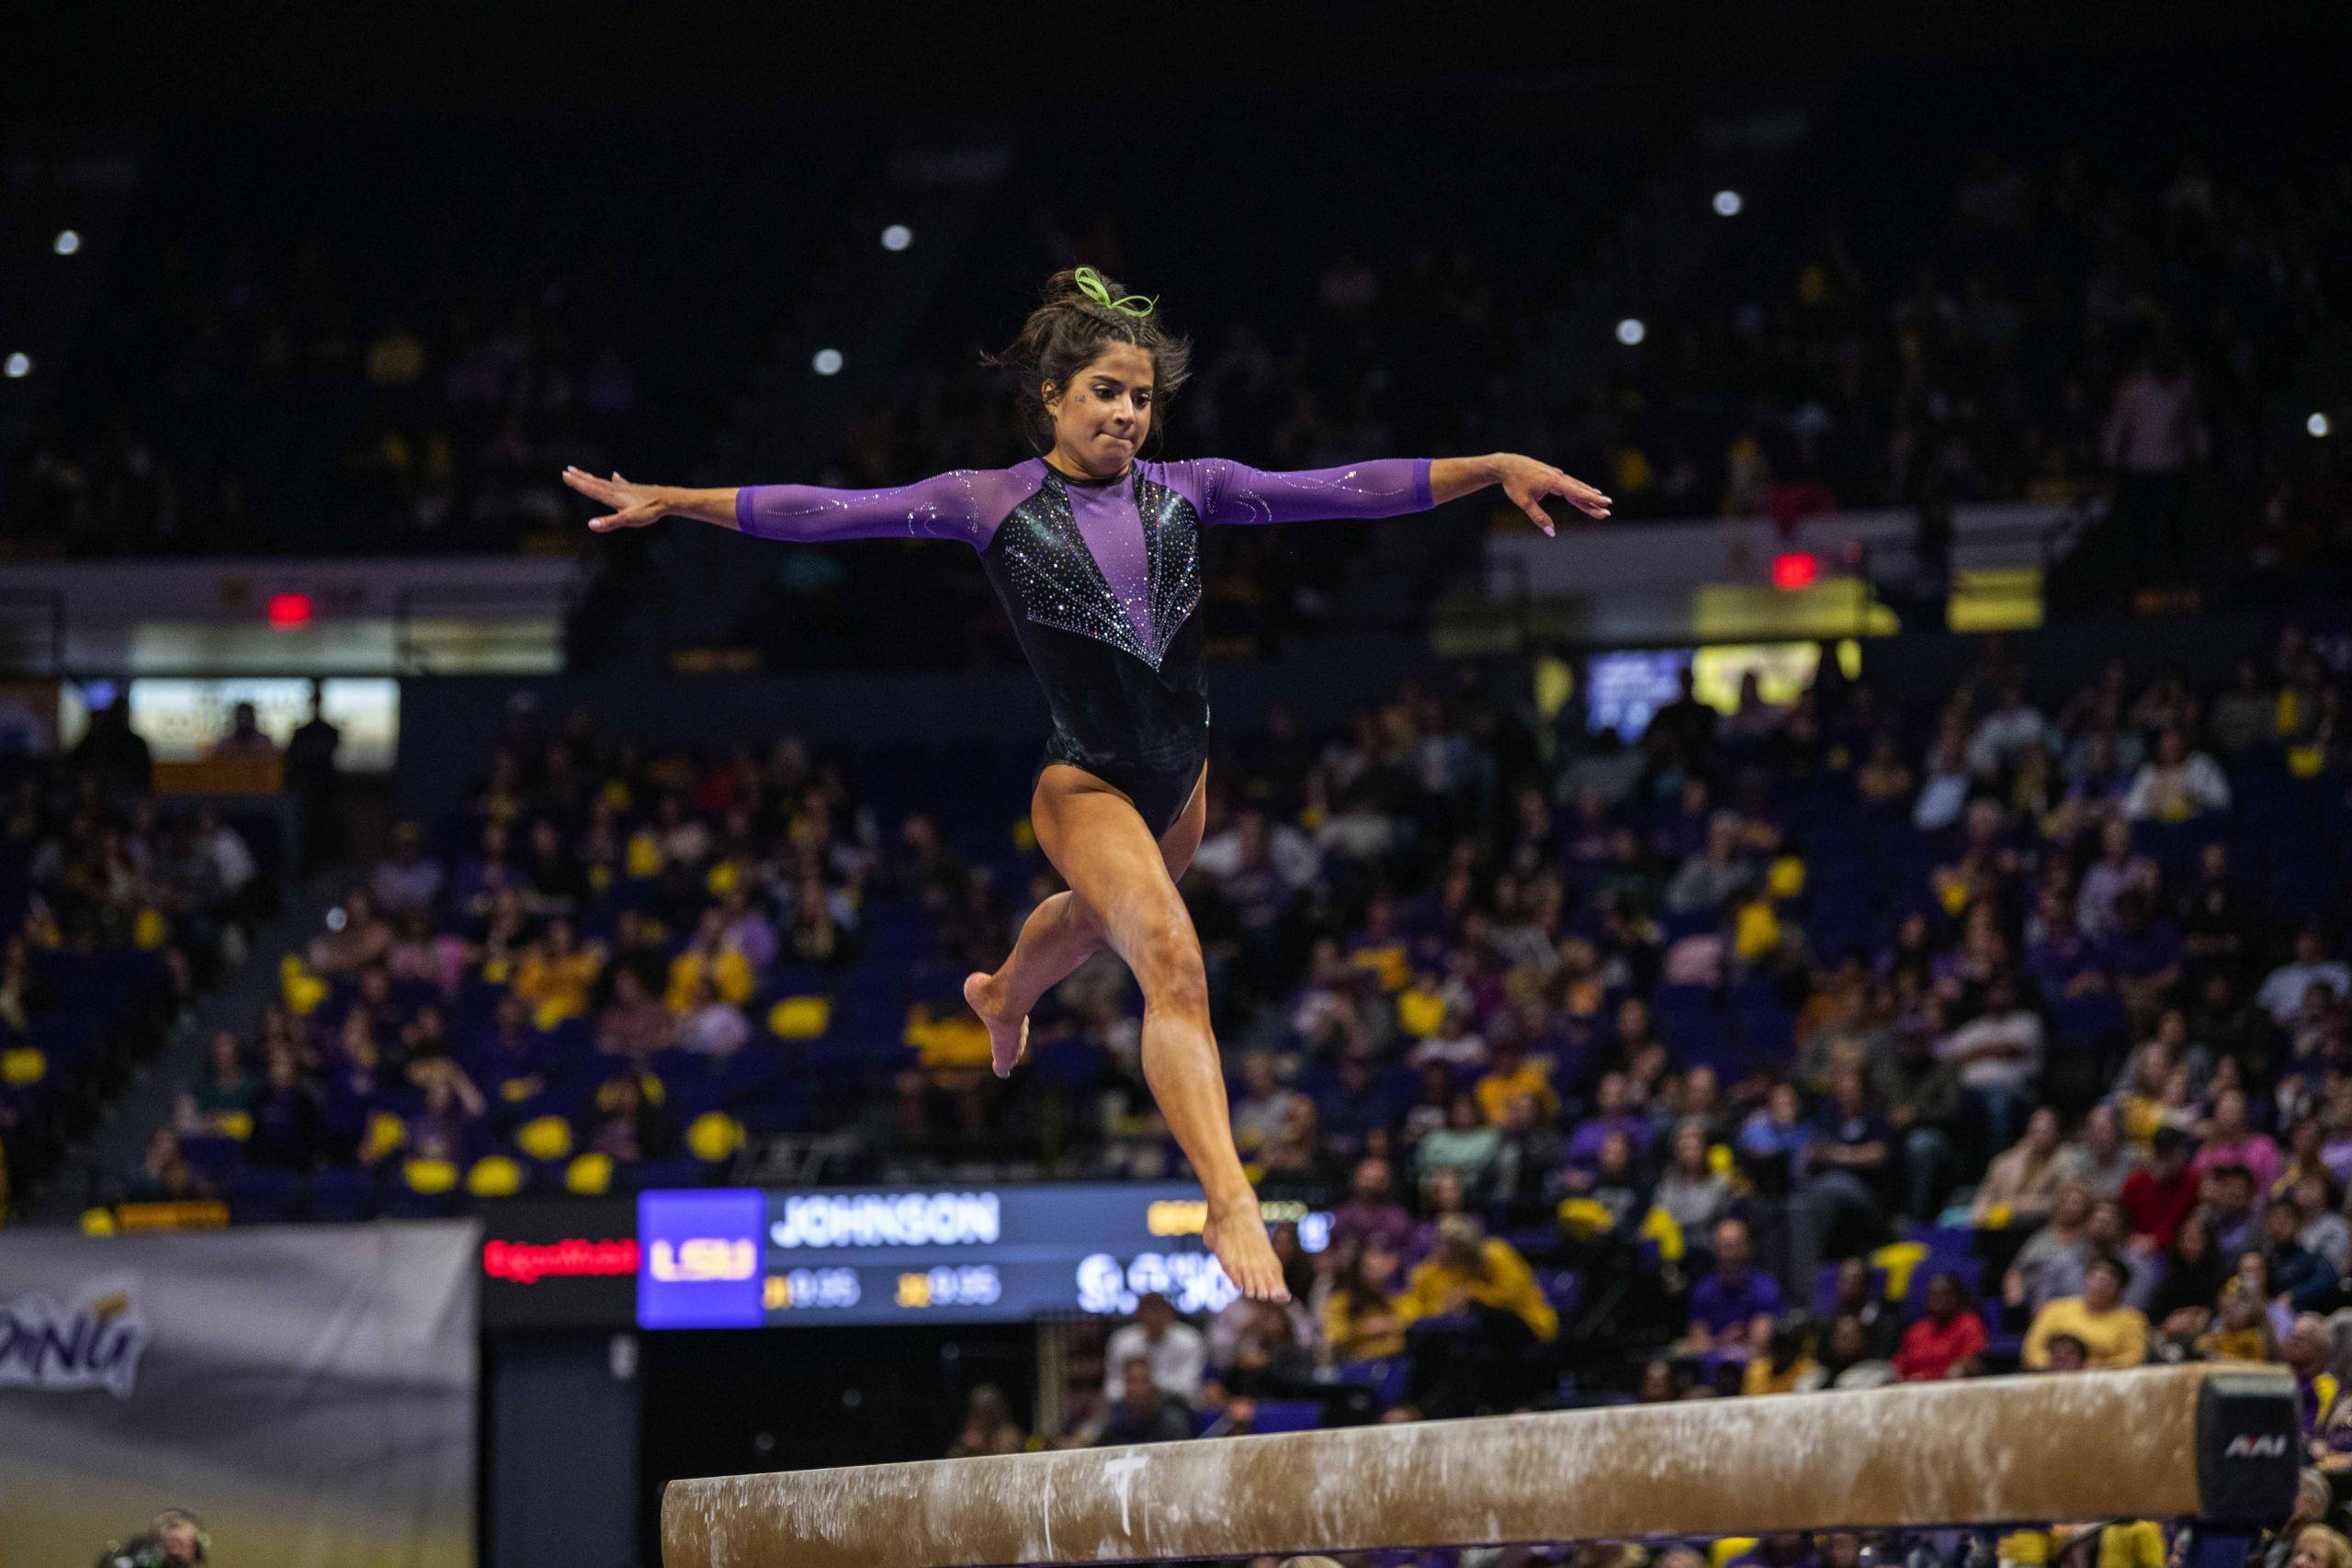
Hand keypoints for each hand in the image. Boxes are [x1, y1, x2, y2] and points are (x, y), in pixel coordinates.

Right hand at [562, 467, 668, 530]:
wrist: (667, 500)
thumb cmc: (648, 511)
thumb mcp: (628, 520)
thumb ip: (609, 523)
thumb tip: (591, 525)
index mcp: (612, 496)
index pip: (590, 489)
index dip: (577, 483)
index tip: (564, 475)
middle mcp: (616, 489)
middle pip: (595, 483)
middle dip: (580, 477)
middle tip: (567, 470)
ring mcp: (625, 488)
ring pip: (605, 482)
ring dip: (592, 477)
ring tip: (582, 472)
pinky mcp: (634, 489)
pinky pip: (621, 483)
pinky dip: (616, 479)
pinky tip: (615, 475)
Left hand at [1494, 454, 1609, 533]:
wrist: (1507, 465)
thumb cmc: (1514, 484)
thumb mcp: (1524, 503)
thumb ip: (1539, 518)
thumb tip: (1551, 532)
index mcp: (1553, 482)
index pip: (1577, 493)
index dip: (1592, 499)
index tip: (1605, 503)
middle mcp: (1558, 477)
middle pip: (1580, 491)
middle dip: (1594, 501)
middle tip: (1608, 510)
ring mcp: (1557, 475)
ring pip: (1576, 487)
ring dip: (1589, 495)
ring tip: (1602, 501)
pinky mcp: (1554, 475)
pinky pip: (1570, 484)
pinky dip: (1580, 489)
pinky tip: (1588, 491)